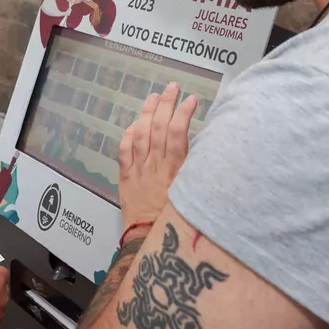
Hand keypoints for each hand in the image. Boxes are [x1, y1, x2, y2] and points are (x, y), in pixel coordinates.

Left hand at [118, 82, 196, 229]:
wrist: (150, 241)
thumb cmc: (178, 221)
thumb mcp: (194, 194)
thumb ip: (195, 170)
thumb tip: (204, 148)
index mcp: (175, 170)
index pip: (178, 133)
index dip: (184, 113)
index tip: (192, 99)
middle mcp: (155, 166)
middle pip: (159, 128)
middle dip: (166, 104)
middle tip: (172, 87)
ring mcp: (138, 170)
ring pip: (140, 134)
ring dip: (147, 113)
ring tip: (153, 97)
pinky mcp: (126, 177)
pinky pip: (124, 151)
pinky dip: (128, 135)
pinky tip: (134, 124)